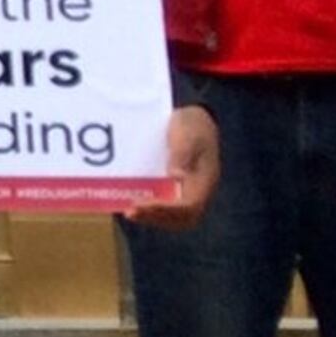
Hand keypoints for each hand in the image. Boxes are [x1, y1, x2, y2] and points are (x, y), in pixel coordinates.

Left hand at [132, 103, 221, 230]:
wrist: (195, 118)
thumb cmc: (191, 125)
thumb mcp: (187, 134)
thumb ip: (181, 154)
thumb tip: (176, 176)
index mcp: (206, 180)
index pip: (189, 206)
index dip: (165, 210)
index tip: (141, 205)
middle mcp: (199, 190)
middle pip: (183, 217)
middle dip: (157, 218)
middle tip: (131, 212)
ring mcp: (190, 190)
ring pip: (176, 216)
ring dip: (153, 217)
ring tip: (129, 211)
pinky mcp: (179, 187)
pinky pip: (168, 205)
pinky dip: (152, 209)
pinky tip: (132, 203)